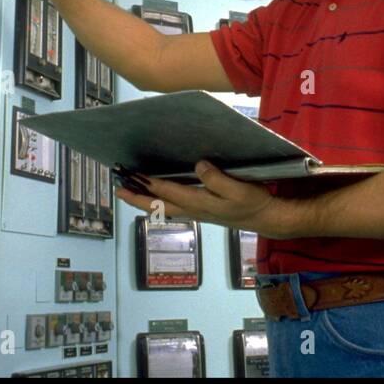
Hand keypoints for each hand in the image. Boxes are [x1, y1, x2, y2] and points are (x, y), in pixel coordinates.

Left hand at [114, 161, 304, 239]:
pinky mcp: (200, 212)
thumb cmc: (253, 202)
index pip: (168, 191)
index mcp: (200, 203)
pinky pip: (172, 208)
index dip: (149, 183)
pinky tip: (155, 198)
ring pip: (163, 208)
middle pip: (158, 205)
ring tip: (128, 193)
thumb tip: (198, 166)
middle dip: (136, 197)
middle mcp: (193, 210)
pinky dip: (158, 203)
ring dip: (144, 201)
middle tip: (117, 189)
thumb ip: (218, 179)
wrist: (265, 218)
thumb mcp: (239, 189)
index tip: (132, 175)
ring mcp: (196, 213)